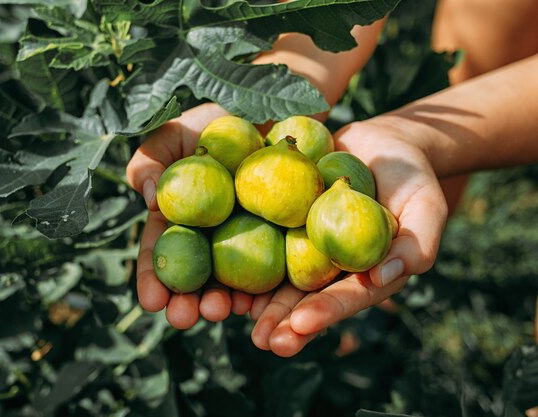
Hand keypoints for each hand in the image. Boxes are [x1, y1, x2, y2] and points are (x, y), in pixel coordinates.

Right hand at [126, 103, 255, 328]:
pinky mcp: (280, 240)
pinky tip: (259, 302)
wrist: (269, 113)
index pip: (161, 254)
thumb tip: (149, 200)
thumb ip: (151, 160)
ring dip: (224, 303)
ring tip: (223, 312)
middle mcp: (209, 239)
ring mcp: (245, 242)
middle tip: (185, 317)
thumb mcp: (174, 133)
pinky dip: (265, 288)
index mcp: (179, 220)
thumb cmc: (214, 123)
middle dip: (186, 303)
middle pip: (195, 278)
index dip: (153, 280)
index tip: (151, 302)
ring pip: (231, 281)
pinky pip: (273, 269)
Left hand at [250, 116, 448, 355]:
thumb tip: (383, 277)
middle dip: (284, 322)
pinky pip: (262, 240)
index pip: (347, 297)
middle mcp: (331, 267)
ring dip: (256, 299)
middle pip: (306, 298)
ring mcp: (305, 246)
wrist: (380, 144)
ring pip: (278, 277)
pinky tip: (220, 271)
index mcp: (365, 272)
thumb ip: (417, 244)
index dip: (325, 312)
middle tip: (262, 342)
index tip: (301, 324)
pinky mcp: (284, 222)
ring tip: (230, 317)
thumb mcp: (427, 206)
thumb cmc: (411, 177)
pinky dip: (243, 257)